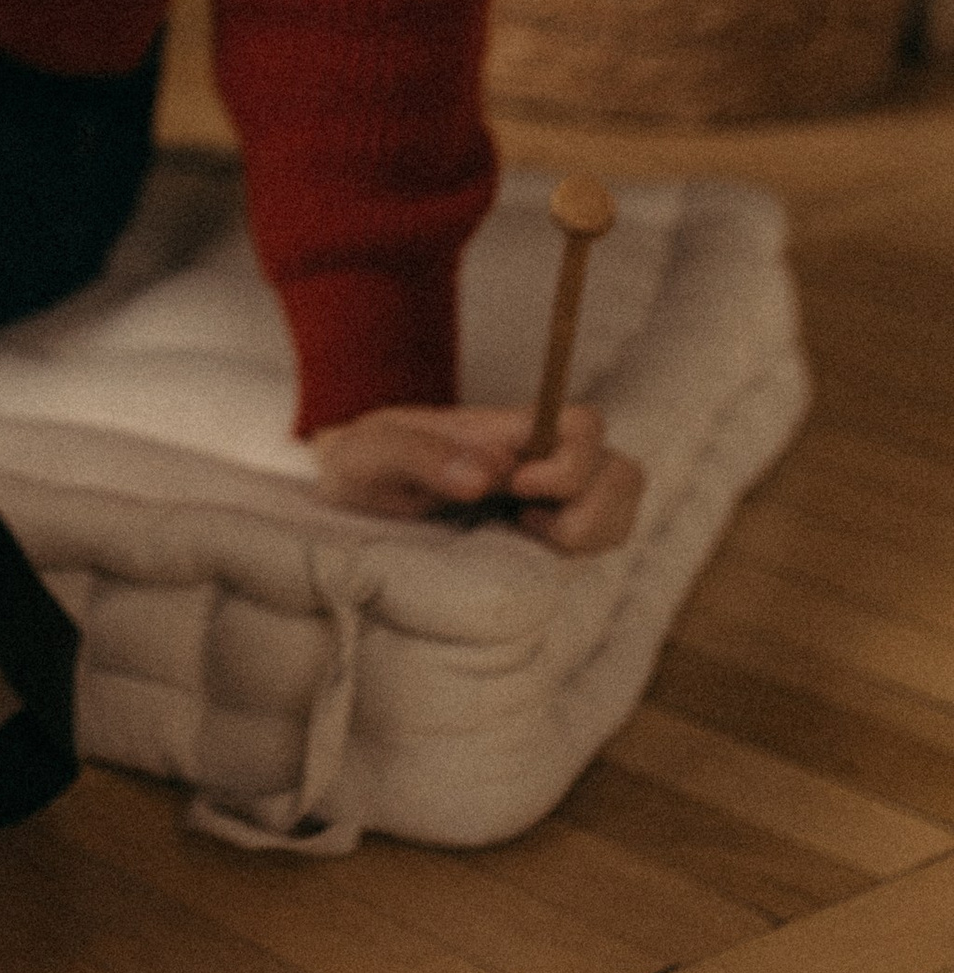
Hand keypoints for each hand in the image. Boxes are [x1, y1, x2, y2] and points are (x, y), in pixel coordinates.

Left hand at [308, 401, 643, 554]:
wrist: (348, 495)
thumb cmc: (359, 465)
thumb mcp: (368, 454)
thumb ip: (419, 455)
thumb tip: (488, 475)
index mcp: (503, 430)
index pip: (583, 424)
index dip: (572, 462)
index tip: (516, 488)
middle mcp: (538, 458)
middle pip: (622, 467)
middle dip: (590, 506)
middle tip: (523, 519)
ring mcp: (548, 496)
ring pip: (624, 500)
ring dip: (596, 528)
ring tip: (530, 535)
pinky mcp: (547, 530)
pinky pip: (607, 532)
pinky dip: (590, 545)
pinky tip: (534, 548)